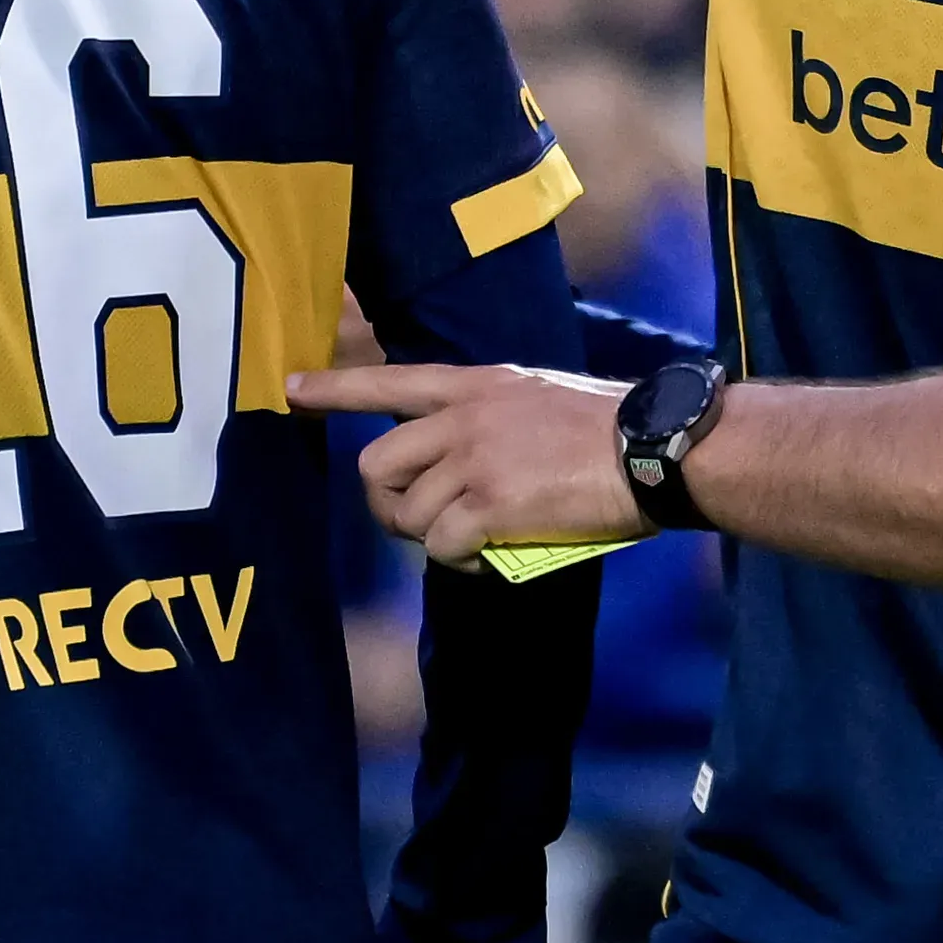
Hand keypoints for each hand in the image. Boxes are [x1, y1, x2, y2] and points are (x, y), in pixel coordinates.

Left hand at [289, 365, 638, 562]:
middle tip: (418, 519)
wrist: (650, 448)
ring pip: (408, 514)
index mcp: (477, 385)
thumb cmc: (609, 426)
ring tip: (473, 539)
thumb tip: (466, 466)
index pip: (392, 382)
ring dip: (433, 537)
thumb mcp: (538, 398)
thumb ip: (492, 421)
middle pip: (377, 464)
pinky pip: (441, 546)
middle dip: (387, 502)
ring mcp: (473, 460)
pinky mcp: (489, 505)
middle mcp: (464, 418)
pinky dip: (459, 560)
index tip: (292, 390)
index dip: (336, 389)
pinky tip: (487, 554)